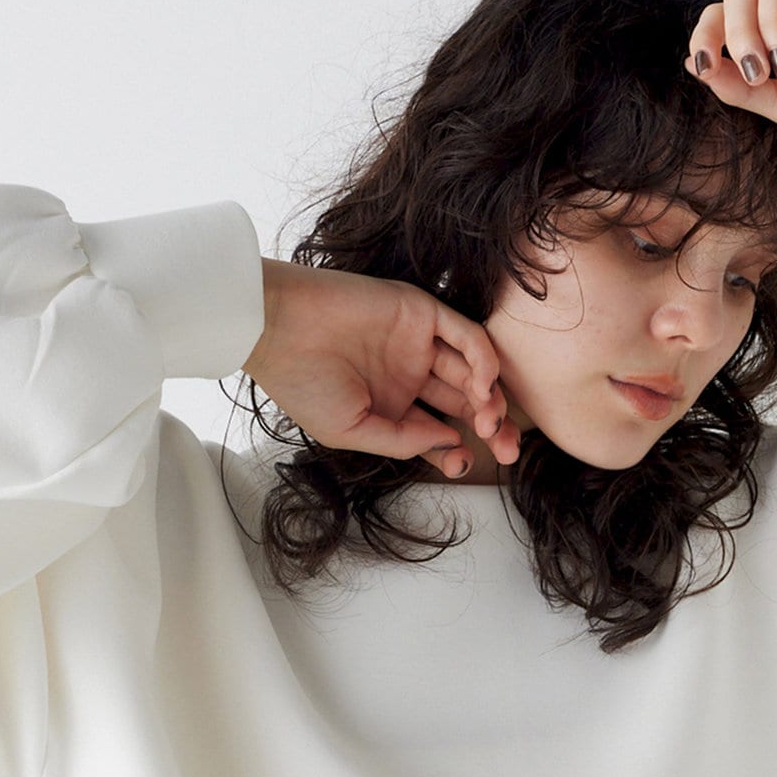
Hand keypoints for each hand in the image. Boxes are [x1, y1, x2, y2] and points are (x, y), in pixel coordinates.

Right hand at [242, 259, 521, 478]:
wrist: (273, 329)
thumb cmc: (300, 382)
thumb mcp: (352, 430)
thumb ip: (403, 440)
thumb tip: (450, 442)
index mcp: (392, 404)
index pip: (440, 430)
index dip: (457, 449)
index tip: (461, 464)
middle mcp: (409, 374)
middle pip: (465, 402)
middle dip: (490, 426)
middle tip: (504, 447)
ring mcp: (416, 343)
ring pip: (471, 369)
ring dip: (489, 396)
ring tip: (489, 419)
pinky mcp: (419, 312)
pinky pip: (464, 333)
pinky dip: (482, 357)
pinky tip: (483, 382)